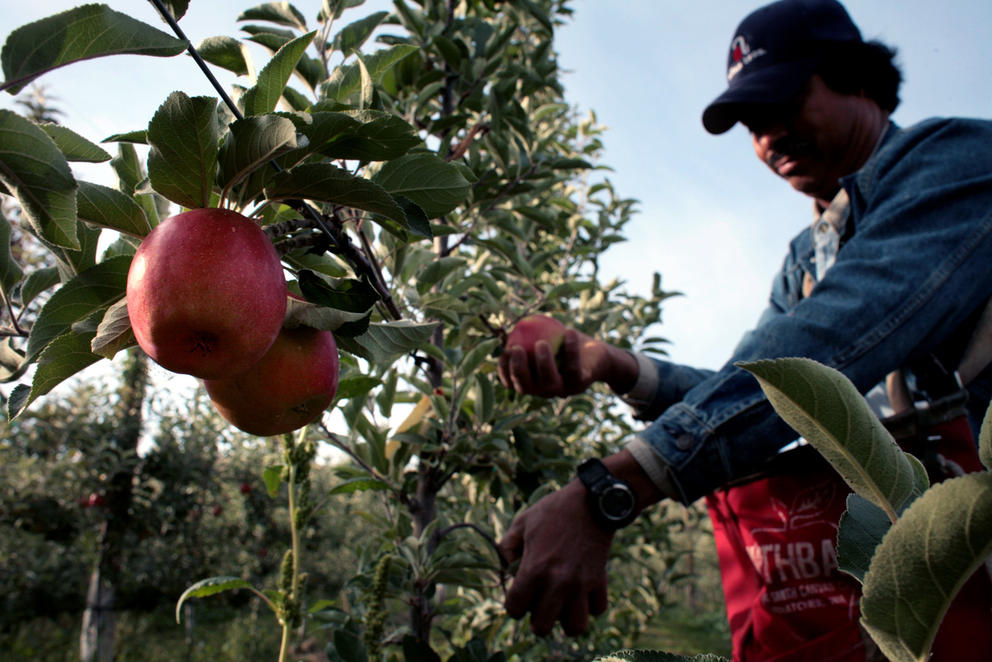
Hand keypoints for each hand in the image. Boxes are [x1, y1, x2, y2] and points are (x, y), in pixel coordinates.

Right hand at [498, 328, 620, 397]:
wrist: (597, 355)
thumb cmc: (564, 343)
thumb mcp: (544, 336)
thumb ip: (526, 336)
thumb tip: (505, 330)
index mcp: (533, 382)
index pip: (513, 383)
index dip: (504, 371)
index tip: (504, 352)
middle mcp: (545, 390)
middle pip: (527, 387)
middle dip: (518, 370)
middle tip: (517, 348)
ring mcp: (563, 390)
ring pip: (550, 383)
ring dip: (543, 363)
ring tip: (541, 343)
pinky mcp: (580, 384)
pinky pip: (573, 368)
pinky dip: (571, 349)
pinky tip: (569, 331)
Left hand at [498, 481, 612, 635]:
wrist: (591, 502)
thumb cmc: (553, 511)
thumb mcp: (521, 523)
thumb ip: (506, 548)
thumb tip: (505, 571)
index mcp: (534, 569)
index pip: (514, 609)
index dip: (513, 604)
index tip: (518, 594)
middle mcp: (557, 582)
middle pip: (542, 627)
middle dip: (536, 618)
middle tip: (539, 603)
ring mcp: (581, 584)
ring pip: (574, 627)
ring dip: (566, 620)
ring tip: (562, 606)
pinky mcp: (600, 581)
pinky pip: (597, 610)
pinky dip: (590, 606)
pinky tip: (582, 593)